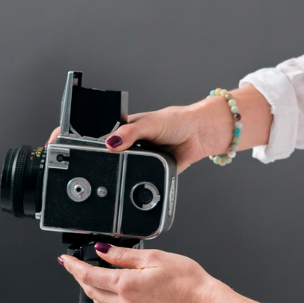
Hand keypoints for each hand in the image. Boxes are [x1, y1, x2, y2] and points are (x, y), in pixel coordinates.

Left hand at [58, 244, 221, 302]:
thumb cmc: (188, 280)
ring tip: (91, 276)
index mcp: (126, 285)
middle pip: (91, 291)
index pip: (89, 276)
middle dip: (80, 277)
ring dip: (92, 289)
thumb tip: (102, 250)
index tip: (65, 260)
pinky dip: (108, 299)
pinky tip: (114, 291)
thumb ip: (123, 255)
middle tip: (75, 266)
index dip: (73, 267)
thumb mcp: (154, 257)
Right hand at [102, 97, 236, 170]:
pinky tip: (149, 174)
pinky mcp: (154, 172)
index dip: (104, 148)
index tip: (105, 152)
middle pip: (117, 159)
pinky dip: (146, 180)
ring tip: (141, 164)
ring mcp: (143, 159)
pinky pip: (146, 181)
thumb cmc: (176, 121)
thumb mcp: (149, 123)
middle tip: (126, 159)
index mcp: (127, 131)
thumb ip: (129, 133)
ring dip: (132, 172)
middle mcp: (133, 146)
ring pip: (130, 172)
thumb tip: (111, 143)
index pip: (108, 141)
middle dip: (118, 162)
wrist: (199, 134)